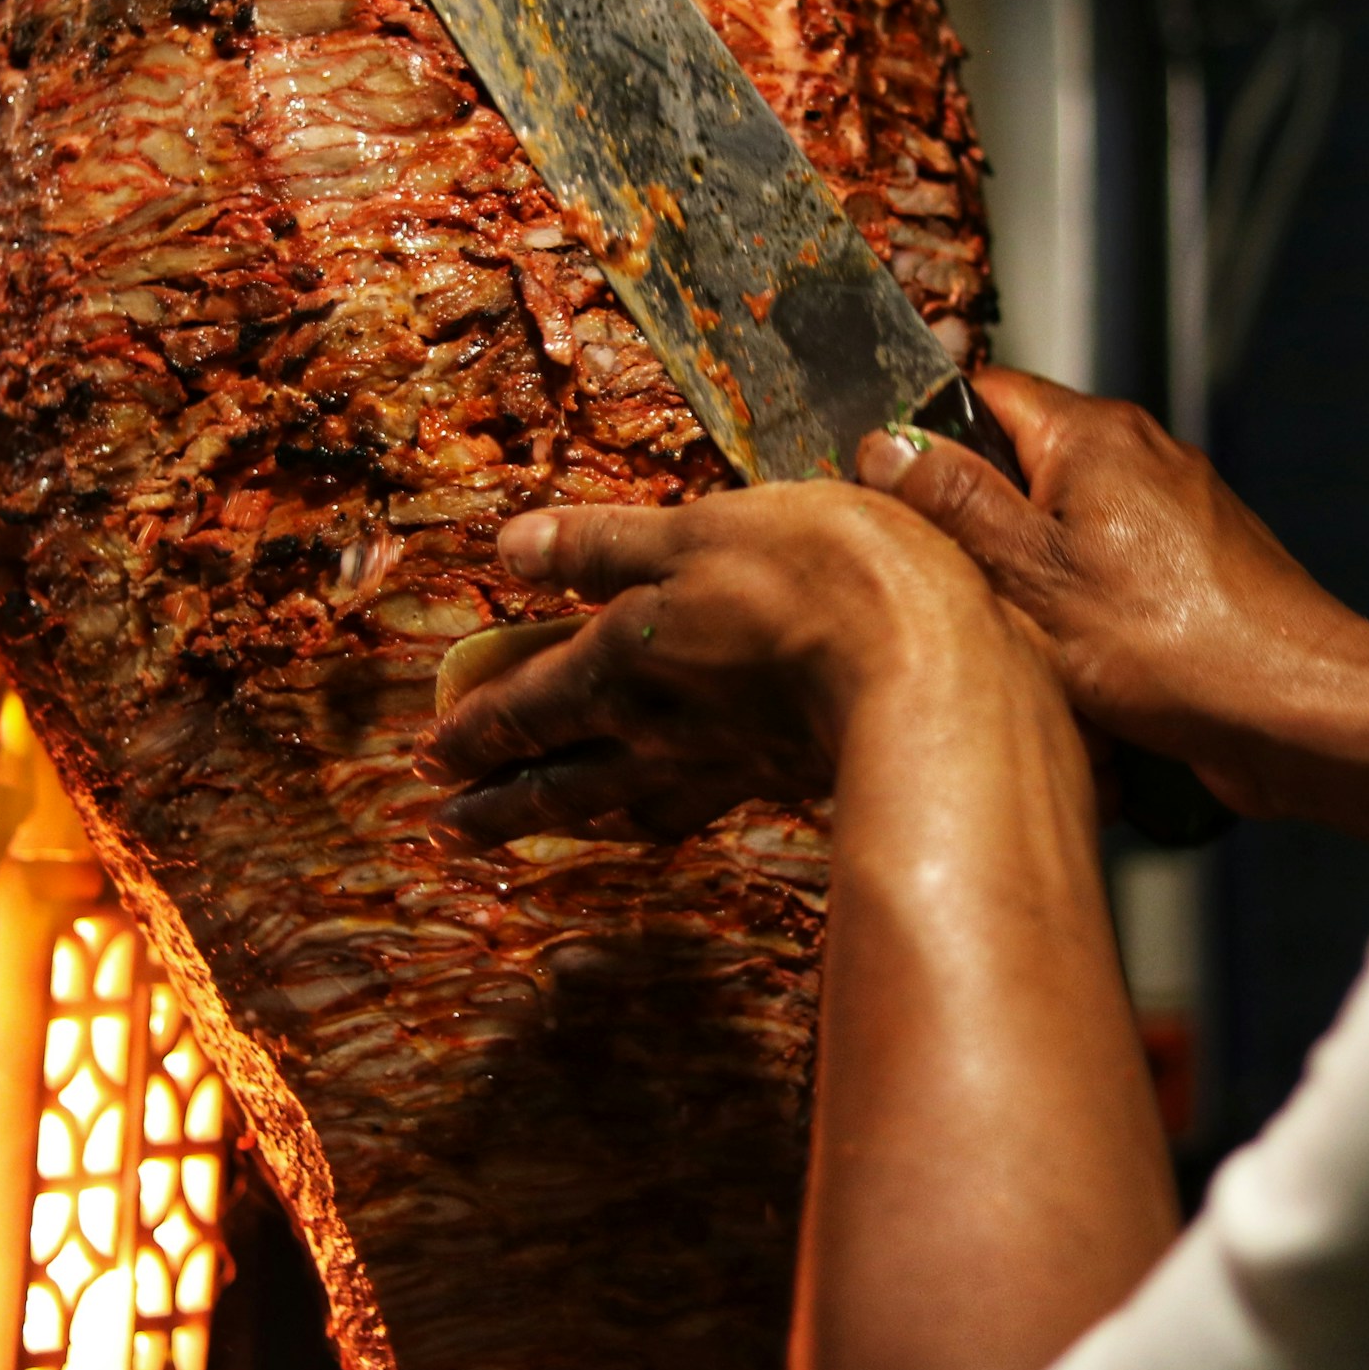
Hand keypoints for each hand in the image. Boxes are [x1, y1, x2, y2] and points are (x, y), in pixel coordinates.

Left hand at [419, 480, 1022, 848]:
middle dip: (502, 796)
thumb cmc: (820, 581)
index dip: (479, 725)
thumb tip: (510, 547)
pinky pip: (697, 809)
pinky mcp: (786, 778)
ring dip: (569, 821)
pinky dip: (661, 818)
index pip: (531, 699)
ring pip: (625, 803)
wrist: (935, 672)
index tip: (433, 751)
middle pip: (563, 773)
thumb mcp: (697, 531)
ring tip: (532, 838)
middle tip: (451, 823)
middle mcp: (663, 729)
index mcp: (625, 660)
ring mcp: (726, 764)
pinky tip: (666, 821)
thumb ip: (603, 545)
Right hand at [859, 370, 1368, 850]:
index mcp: (1095, 434)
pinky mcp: (1193, 573)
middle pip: (1019, 465)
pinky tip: (1076, 674)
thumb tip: (885, 445)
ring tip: (1019, 641)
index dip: (927, 435)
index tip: (892, 494)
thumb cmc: (1179, 650)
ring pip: (1060, 531)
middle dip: (977, 528)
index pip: (982, 392)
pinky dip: (1080, 619)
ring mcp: (1172, 514)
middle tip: (953, 586)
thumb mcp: (1033, 578)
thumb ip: (955, 506)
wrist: (1304, 714)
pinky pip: (1107, 578)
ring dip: (1029, 584)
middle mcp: (1140, 456)